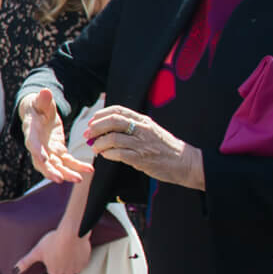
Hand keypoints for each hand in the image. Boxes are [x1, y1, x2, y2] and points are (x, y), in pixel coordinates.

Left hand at [14, 226, 94, 273]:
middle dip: (61, 260)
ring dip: (70, 258)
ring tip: (66, 247)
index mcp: (55, 273)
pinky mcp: (86, 261)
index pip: (52, 268)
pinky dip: (79, 254)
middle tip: (59, 248)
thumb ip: (26, 262)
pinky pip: (81, 259)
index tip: (51, 251)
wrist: (71, 233)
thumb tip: (15, 270)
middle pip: (63, 267)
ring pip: (72, 264)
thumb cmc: (53, 242)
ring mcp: (77, 268)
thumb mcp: (36, 251)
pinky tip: (74, 247)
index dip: (51, 259)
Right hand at [21, 88, 90, 183]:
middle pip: (42, 161)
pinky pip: (67, 161)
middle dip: (51, 171)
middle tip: (60, 179)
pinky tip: (89, 169)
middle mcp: (38, 144)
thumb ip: (42, 99)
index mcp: (31, 131)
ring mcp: (47, 150)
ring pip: (55, 165)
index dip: (37, 151)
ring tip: (79, 179)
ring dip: (66, 173)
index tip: (43, 159)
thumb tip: (45, 92)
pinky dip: (77, 166)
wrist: (38, 111)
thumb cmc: (38, 105)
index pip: (33, 142)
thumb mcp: (40, 100)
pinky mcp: (57, 151)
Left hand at [84, 104, 205, 189]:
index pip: (118, 110)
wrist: (184, 162)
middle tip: (88, 134)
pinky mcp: (141, 159)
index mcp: (143, 120)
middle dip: (95, 127)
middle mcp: (142, 129)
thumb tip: (106, 127)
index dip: (101, 114)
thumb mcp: (150, 130)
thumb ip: (132, 127)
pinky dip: (108, 154)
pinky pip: (118, 154)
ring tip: (96, 148)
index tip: (92, 121)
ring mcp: (142, 144)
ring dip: (99, 143)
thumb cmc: (164, 147)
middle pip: (112, 121)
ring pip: (112, 138)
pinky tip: (106, 155)